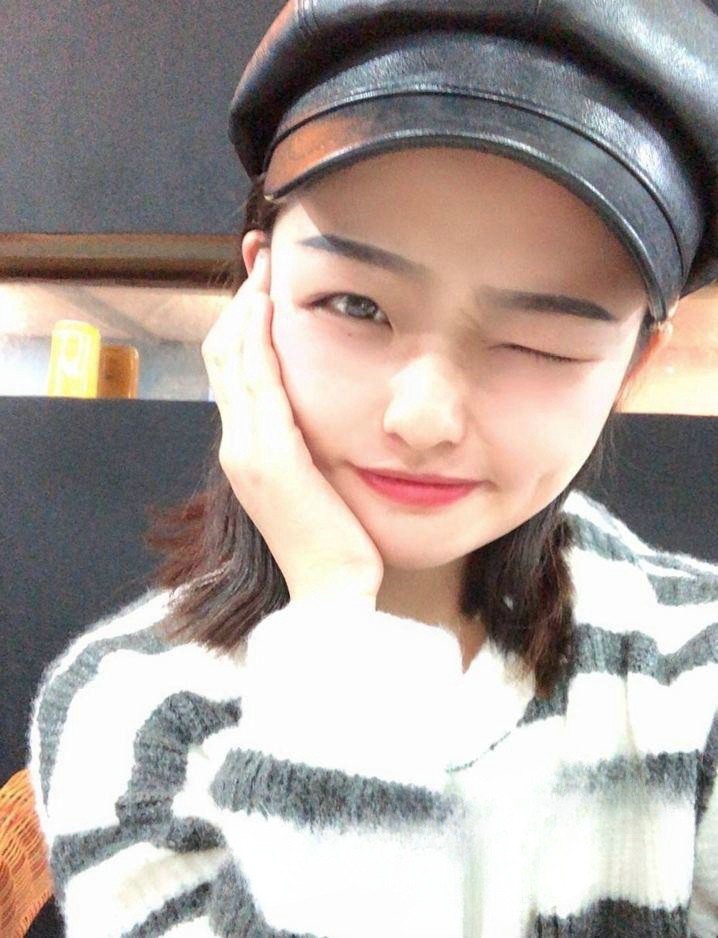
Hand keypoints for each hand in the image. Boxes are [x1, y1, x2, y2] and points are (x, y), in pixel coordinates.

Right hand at [202, 243, 384, 604]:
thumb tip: (316, 413)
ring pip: (234, 358)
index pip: (232, 370)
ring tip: (268, 268)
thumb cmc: (333, 541)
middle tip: (262, 259)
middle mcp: (237, 444)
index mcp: (246, 449)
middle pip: (224, 354)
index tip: (263, 283)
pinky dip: (259, 338)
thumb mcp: (314, 485)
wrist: (332, 593)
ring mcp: (247, 449)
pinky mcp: (270, 455)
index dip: (243, 323)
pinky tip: (273, 306)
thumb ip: (305, 447)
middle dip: (242, 302)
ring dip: (249, 308)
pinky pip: (258, 381)